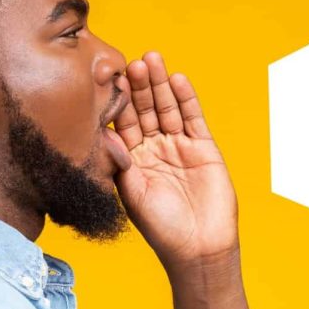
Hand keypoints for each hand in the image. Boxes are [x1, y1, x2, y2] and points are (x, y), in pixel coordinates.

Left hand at [104, 51, 238, 271]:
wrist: (197, 248)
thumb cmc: (161, 228)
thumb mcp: (131, 193)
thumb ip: (119, 161)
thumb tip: (105, 132)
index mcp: (132, 160)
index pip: (124, 122)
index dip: (119, 101)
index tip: (110, 78)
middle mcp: (154, 149)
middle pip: (146, 109)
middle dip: (140, 86)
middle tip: (133, 61)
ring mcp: (180, 146)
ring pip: (168, 108)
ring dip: (160, 85)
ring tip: (153, 59)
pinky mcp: (204, 148)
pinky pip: (194, 118)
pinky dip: (186, 99)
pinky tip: (177, 80)